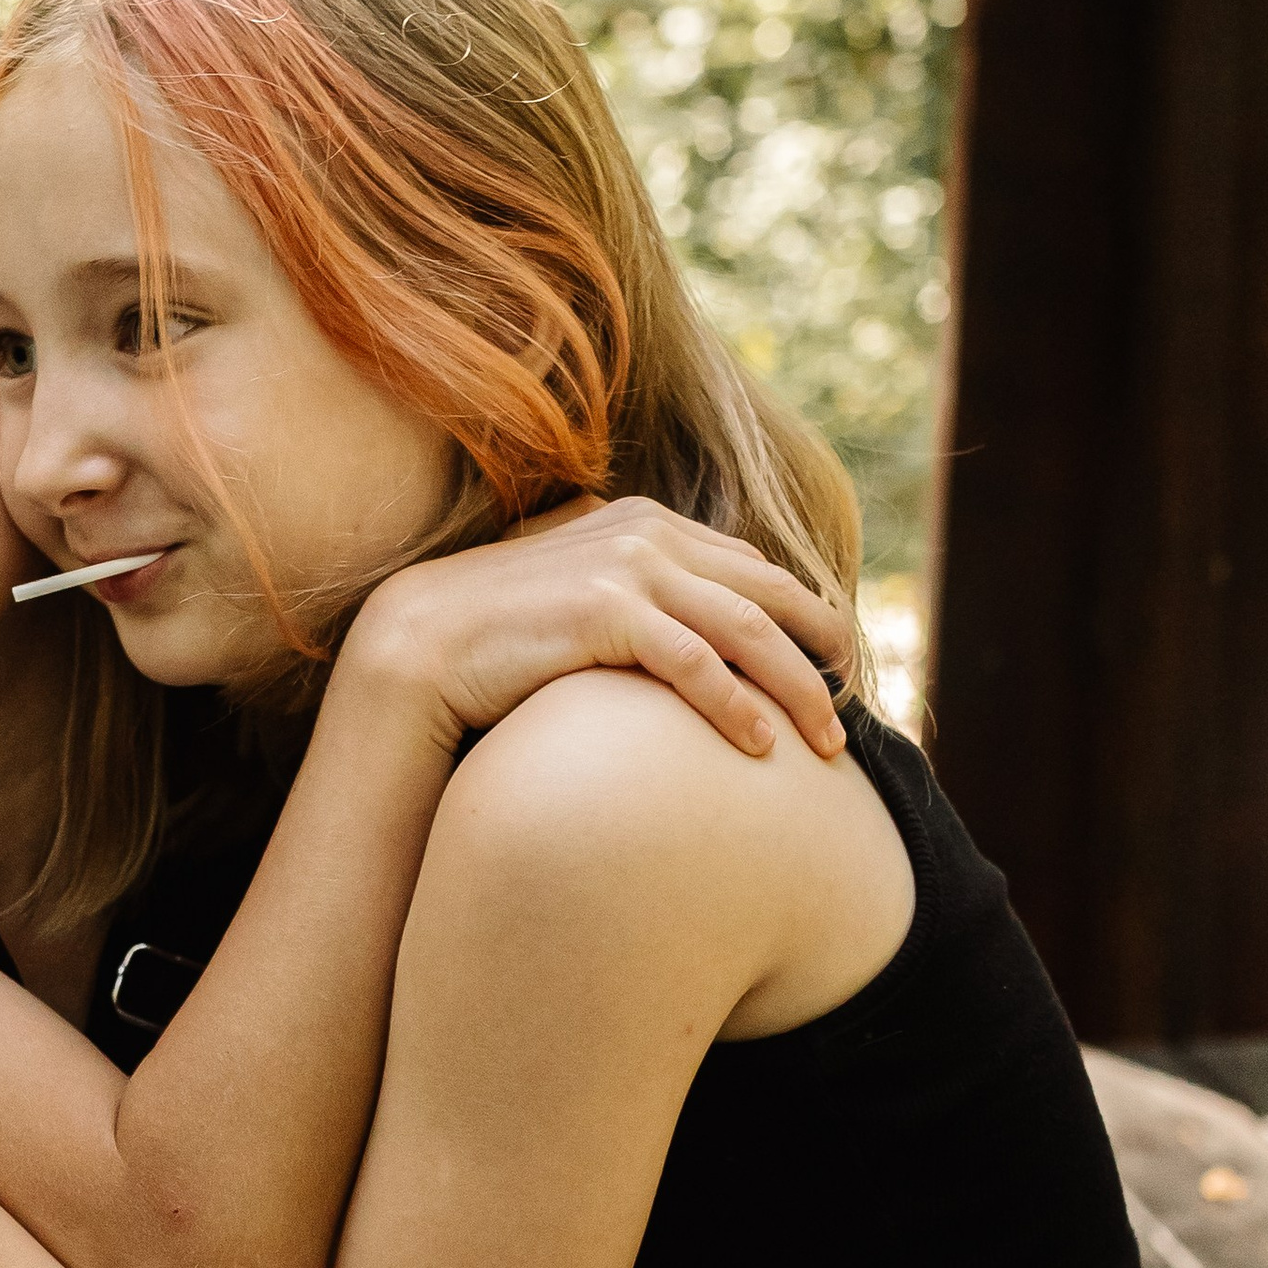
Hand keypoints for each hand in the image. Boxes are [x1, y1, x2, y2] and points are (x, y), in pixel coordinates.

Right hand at [344, 497, 854, 763]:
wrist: (417, 648)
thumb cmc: (498, 638)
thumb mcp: (578, 598)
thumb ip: (631, 591)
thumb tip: (680, 620)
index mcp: (646, 520)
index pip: (753, 569)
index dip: (805, 619)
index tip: (834, 672)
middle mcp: (645, 533)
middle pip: (767, 595)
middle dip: (820, 653)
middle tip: (850, 709)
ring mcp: (626, 567)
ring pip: (745, 630)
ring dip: (796, 690)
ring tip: (824, 746)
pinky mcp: (604, 611)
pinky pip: (694, 663)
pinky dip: (735, 705)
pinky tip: (760, 747)